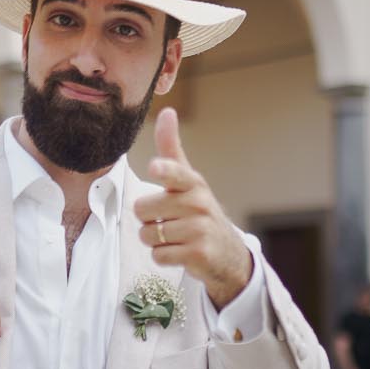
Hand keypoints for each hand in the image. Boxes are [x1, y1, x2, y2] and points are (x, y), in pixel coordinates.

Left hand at [134, 108, 252, 307]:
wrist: (227, 251)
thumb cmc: (199, 211)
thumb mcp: (188, 180)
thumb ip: (171, 149)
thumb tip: (167, 111)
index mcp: (192, 183)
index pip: (175, 173)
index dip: (164, 170)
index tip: (155, 167)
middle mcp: (197, 203)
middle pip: (142, 209)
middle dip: (148, 219)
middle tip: (168, 220)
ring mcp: (199, 230)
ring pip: (147, 234)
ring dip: (154, 240)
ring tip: (175, 237)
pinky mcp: (197, 254)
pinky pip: (158, 255)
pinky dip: (163, 257)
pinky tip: (179, 251)